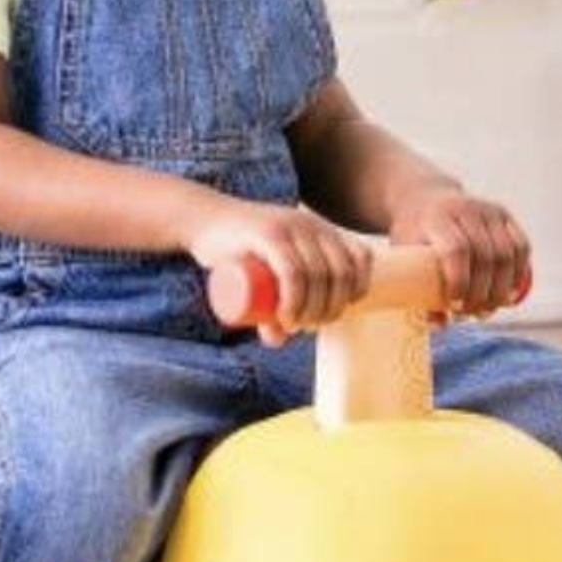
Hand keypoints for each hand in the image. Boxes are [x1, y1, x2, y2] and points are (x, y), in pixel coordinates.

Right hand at [184, 196, 372, 345]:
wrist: (202, 220)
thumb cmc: (237, 251)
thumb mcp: (263, 275)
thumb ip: (271, 303)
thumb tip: (277, 341)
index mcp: (323, 228)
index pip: (359, 259)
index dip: (357, 290)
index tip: (334, 312)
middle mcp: (312, 225)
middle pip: (339, 273)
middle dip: (330, 309)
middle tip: (305, 327)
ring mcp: (290, 228)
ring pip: (317, 275)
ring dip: (312, 310)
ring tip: (293, 326)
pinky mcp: (266, 235)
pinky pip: (292, 270)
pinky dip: (295, 299)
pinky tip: (289, 317)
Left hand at [391, 183, 530, 320]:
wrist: (423, 198)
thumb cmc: (413, 234)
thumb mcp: (406, 255)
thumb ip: (417, 290)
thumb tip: (441, 324)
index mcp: (437, 217)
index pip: (457, 250)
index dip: (460, 281)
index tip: (455, 306)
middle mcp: (466, 209)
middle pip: (486, 256)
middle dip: (483, 292)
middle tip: (473, 314)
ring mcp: (488, 210)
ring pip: (508, 254)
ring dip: (502, 288)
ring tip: (490, 309)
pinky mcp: (504, 215)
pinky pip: (522, 246)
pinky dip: (520, 273)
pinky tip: (510, 293)